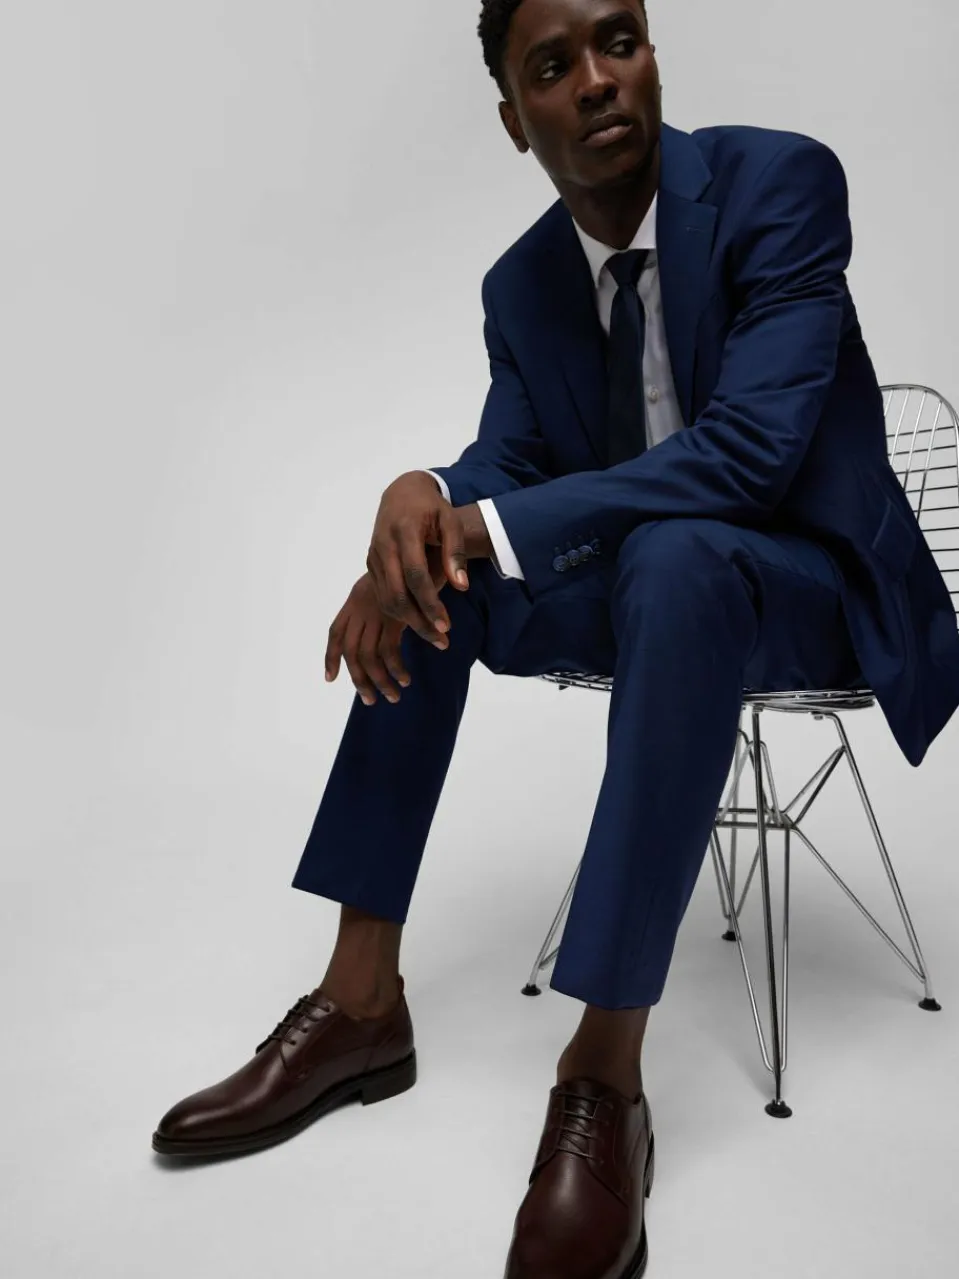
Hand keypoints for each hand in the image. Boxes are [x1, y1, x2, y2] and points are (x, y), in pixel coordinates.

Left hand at [325, 554, 449, 705]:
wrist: (432, 548)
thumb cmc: (417, 566)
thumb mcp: (393, 585)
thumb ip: (385, 606)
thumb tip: (385, 629)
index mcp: (356, 598)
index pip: (336, 631)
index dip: (331, 657)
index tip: (331, 678)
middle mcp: (362, 606)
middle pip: (351, 651)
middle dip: (359, 679)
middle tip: (371, 700)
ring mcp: (376, 612)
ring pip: (368, 656)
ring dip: (380, 681)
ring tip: (394, 696)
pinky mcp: (394, 617)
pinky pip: (390, 651)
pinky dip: (397, 669)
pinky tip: (406, 679)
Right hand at [367, 472, 472, 643]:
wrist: (401, 493)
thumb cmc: (431, 507)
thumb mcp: (450, 521)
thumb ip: (456, 552)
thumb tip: (461, 586)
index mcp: (405, 531)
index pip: (416, 575)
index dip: (430, 603)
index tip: (446, 625)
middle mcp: (384, 545)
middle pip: (397, 594)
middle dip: (419, 621)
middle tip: (441, 640)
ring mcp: (374, 556)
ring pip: (386, 599)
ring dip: (409, 621)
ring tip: (433, 636)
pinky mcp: (371, 564)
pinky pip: (382, 594)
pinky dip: (398, 612)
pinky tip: (418, 621)